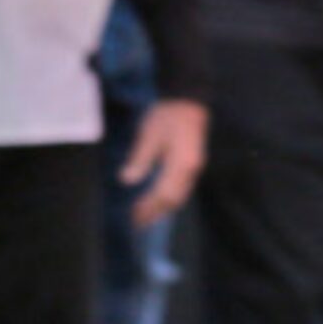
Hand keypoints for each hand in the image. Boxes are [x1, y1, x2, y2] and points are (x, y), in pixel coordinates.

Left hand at [120, 99, 206, 226]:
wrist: (188, 100)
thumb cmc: (166, 116)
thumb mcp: (149, 135)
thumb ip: (140, 159)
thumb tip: (127, 180)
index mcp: (181, 164)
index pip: (164, 194)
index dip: (149, 208)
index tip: (133, 217)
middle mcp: (191, 170)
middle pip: (174, 199)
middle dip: (156, 212)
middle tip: (137, 223)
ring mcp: (194, 167)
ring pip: (180, 195)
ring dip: (163, 207)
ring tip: (145, 214)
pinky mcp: (193, 163)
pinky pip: (182, 187)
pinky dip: (168, 197)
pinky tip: (157, 198)